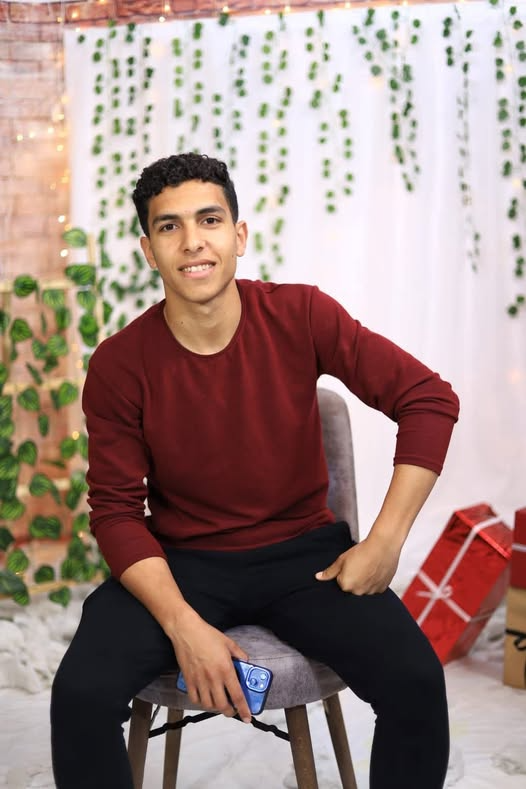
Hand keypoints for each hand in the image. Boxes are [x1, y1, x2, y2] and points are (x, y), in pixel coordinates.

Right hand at [170, 608, 251, 722]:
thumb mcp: (228, 642)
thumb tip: (245, 661)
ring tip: (219, 702)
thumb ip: (239, 654)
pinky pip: (195, 698)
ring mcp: (200, 681)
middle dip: (229, 711)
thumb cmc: (207, 635)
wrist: (186, 631)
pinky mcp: (188, 680)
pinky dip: (201, 702)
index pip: (237, 695)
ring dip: (216, 707)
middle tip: (232, 710)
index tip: (247, 717)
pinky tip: (205, 697)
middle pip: (222, 705)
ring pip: (209, 704)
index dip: (244, 709)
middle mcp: (213, 678)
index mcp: (226, 669)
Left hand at [315, 533, 399, 594]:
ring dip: (365, 580)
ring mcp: (371, 591)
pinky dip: (375, 581)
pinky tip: (376, 570)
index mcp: (346, 585)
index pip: (341, 581)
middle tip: (360, 565)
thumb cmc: (362, 551)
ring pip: (364, 587)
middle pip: (353, 586)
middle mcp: (358, 591)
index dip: (345, 572)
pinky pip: (375, 587)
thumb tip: (318, 577)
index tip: (351, 564)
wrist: (382, 546)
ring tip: (369, 566)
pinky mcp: (382, 589)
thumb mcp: (341, 560)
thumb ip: (329, 571)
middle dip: (355, 578)